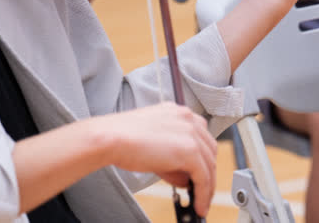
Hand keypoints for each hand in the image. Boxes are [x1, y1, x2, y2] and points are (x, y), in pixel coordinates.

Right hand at [97, 103, 217, 215]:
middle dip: (207, 174)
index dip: (202, 159)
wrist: (110, 138)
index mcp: (180, 113)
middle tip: (201, 192)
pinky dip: (203, 193)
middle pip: (209, 151)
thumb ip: (172, 159)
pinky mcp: (190, 151)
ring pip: (209, 165)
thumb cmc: (122, 139)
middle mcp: (189, 119)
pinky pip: (203, 177)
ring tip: (200, 204)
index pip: (201, 138)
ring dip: (207, 188)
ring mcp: (192, 134)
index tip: (200, 174)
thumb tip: (186, 180)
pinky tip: (198, 205)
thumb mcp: (154, 145)